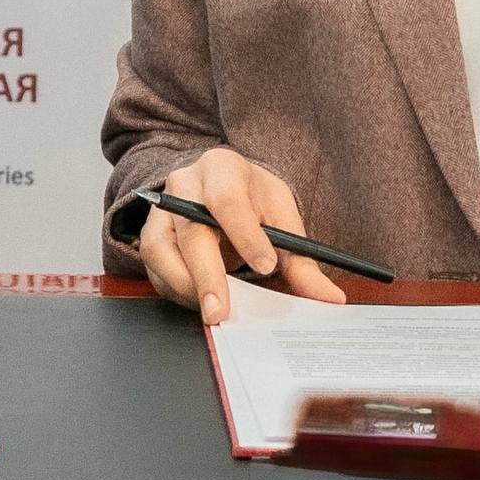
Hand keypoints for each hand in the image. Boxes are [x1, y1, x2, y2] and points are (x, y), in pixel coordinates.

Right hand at [136, 147, 351, 324]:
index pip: (226, 200)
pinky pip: (155, 270)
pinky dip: (177, 292)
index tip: (266, 266)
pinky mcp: (151, 235)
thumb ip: (301, 258)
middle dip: (207, 275)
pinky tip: (201, 302)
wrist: (222, 189)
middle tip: (221, 312)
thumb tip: (329, 297)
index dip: (245, 235)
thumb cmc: (253, 201)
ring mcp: (162, 209)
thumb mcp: (282, 218)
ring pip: (160, 251)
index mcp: (222, 167)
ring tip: (214, 311)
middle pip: (190, 230)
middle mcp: (184, 184)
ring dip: (187, 287)